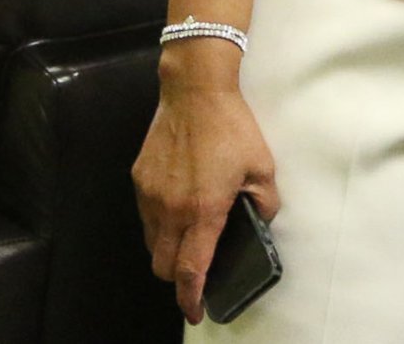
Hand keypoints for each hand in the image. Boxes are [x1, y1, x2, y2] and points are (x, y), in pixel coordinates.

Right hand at [133, 47, 282, 325]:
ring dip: (169, 250)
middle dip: (179, 278)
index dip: (191, 298)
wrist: (194, 91)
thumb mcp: (262, 166)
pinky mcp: (139, 180)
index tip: (195, 312)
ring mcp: (150, 195)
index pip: (190, 270)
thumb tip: (260, 222)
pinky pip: (147, 217)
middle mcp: (170, 208)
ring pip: (152, 243)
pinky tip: (179, 207)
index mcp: (203, 210)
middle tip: (197, 272)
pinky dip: (160, 224)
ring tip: (190, 237)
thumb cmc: (232, 127)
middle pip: (164, 266)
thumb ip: (264, 202)